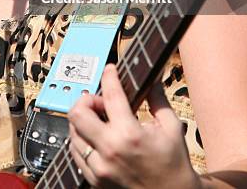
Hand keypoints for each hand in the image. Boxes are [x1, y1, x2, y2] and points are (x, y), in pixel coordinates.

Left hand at [68, 64, 200, 188]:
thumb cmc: (174, 163)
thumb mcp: (171, 127)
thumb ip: (158, 99)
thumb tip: (153, 77)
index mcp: (130, 134)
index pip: (110, 94)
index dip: (109, 76)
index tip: (110, 70)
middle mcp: (110, 150)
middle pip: (77, 114)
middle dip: (87, 100)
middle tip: (100, 102)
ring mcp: (100, 168)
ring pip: (73, 133)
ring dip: (84, 121)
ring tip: (100, 120)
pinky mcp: (95, 180)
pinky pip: (76, 154)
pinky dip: (83, 141)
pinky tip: (96, 137)